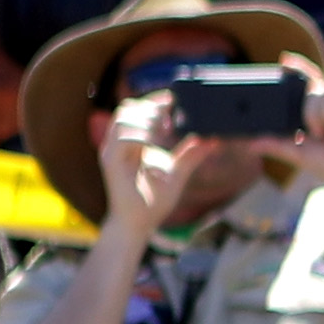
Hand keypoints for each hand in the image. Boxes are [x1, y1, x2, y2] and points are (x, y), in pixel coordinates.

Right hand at [94, 98, 186, 243]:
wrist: (138, 224)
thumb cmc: (153, 201)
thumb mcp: (178, 173)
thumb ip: (191, 155)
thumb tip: (211, 141)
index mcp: (130, 142)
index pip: (136, 111)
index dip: (153, 101)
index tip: (173, 98)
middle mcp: (118, 144)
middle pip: (126, 109)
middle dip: (150, 107)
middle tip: (170, 114)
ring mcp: (112, 152)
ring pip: (122, 119)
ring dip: (146, 119)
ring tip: (163, 128)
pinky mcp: (112, 163)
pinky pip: (122, 139)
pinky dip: (140, 135)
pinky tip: (154, 141)